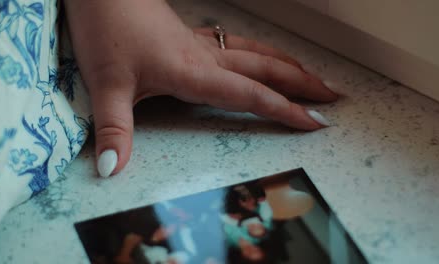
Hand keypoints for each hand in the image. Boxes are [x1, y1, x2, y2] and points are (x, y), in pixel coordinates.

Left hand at [64, 0, 337, 176]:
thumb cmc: (105, 30)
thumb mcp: (106, 84)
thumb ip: (113, 129)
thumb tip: (112, 170)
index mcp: (193, 72)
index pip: (250, 94)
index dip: (285, 110)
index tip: (316, 123)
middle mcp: (204, 57)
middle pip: (265, 69)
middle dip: (302, 84)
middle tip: (333, 97)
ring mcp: (199, 44)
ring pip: (255, 53)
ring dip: (287, 65)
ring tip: (312, 77)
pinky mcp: (189, 37)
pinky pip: (236, 45)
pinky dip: (258, 53)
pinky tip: (260, 57)